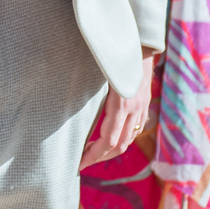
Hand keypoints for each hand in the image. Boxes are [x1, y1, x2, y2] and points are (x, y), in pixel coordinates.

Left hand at [80, 48, 155, 169]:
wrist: (140, 44)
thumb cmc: (113, 56)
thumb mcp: (99, 74)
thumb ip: (89, 93)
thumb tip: (64, 105)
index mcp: (120, 104)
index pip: (107, 141)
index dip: (93, 155)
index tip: (78, 163)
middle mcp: (134, 110)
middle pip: (119, 146)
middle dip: (100, 157)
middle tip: (82, 162)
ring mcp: (142, 108)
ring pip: (128, 140)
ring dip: (111, 150)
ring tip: (93, 152)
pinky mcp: (145, 105)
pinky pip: (135, 129)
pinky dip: (122, 138)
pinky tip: (109, 137)